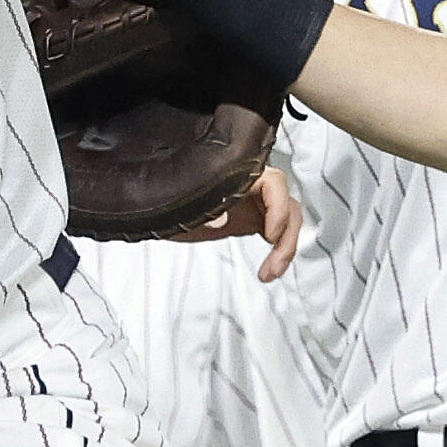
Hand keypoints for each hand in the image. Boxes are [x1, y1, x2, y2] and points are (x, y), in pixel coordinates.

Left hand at [168, 167, 302, 282]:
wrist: (160, 205)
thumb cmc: (169, 195)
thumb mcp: (182, 205)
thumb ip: (202, 209)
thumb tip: (219, 220)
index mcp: (237, 173)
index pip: (273, 182)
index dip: (277, 208)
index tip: (271, 234)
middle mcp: (251, 185)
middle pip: (287, 204)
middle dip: (285, 237)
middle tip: (273, 264)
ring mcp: (254, 202)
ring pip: (286, 220)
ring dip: (284, 248)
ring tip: (271, 272)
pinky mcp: (253, 218)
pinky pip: (276, 232)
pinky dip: (277, 250)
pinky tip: (269, 268)